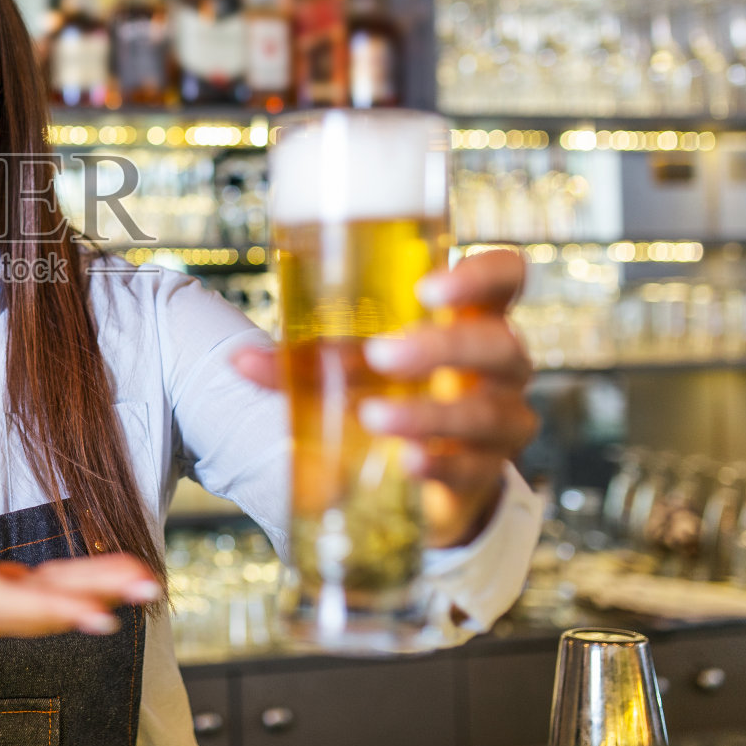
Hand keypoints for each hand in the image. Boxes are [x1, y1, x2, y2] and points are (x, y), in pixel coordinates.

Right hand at [0, 493, 161, 667]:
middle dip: (94, 598)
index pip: (2, 602)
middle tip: (147, 587)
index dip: (49, 607)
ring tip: (145, 579)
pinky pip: (45, 590)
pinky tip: (115, 576)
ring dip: (98, 589)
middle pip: (41, 607)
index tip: (95, 611)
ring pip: (49, 599)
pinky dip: (80, 584)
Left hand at [230, 248, 537, 549]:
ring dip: (426, 412)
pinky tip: (406, 461)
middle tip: (382, 354)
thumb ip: (306, 359)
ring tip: (374, 416)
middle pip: (495, 345)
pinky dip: (436, 462)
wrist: (421, 465)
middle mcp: (500, 363)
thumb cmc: (393, 386)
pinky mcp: (486, 469)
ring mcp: (501, 418)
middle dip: (440, 346)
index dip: (480, 276)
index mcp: (474, 315)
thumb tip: (240, 362)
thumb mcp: (356, 362)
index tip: (428, 287)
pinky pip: (471, 466)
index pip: (505, 277)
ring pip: (483, 411)